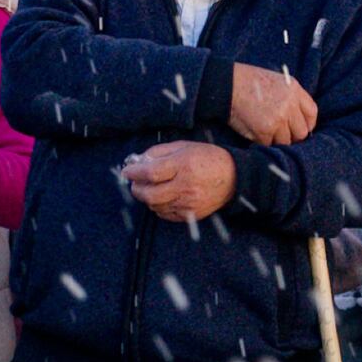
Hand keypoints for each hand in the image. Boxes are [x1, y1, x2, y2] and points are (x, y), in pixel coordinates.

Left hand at [121, 139, 236, 221]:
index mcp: (183, 165)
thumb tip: (138, 160)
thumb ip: (158, 152)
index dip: (134, 173)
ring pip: (155, 206)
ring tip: (150, 188)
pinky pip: (165, 214)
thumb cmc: (207, 158)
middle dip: (137, 189)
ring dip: (147, 198)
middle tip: (135, 183)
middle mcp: (186, 186)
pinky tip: (162, 197)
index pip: (150, 173)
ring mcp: (189, 203)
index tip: (127, 171)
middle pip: (150, 194)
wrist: (234, 177)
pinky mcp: (191, 214)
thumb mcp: (183, 146)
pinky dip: (158, 207)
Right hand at [224, 64, 316, 148]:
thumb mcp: (274, 81)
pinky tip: (253, 133)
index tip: (299, 129)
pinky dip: (261, 142)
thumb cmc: (246, 81)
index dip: (307, 124)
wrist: (225, 84)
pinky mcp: (264, 131)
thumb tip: (295, 120)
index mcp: (294, 90)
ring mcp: (278, 119)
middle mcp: (289, 105)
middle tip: (279, 135)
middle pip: (301, 132)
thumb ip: (289, 98)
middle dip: (291, 136)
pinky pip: (268, 144)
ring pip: (285, 141)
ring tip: (263, 132)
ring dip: (275, 140)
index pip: (311, 113)